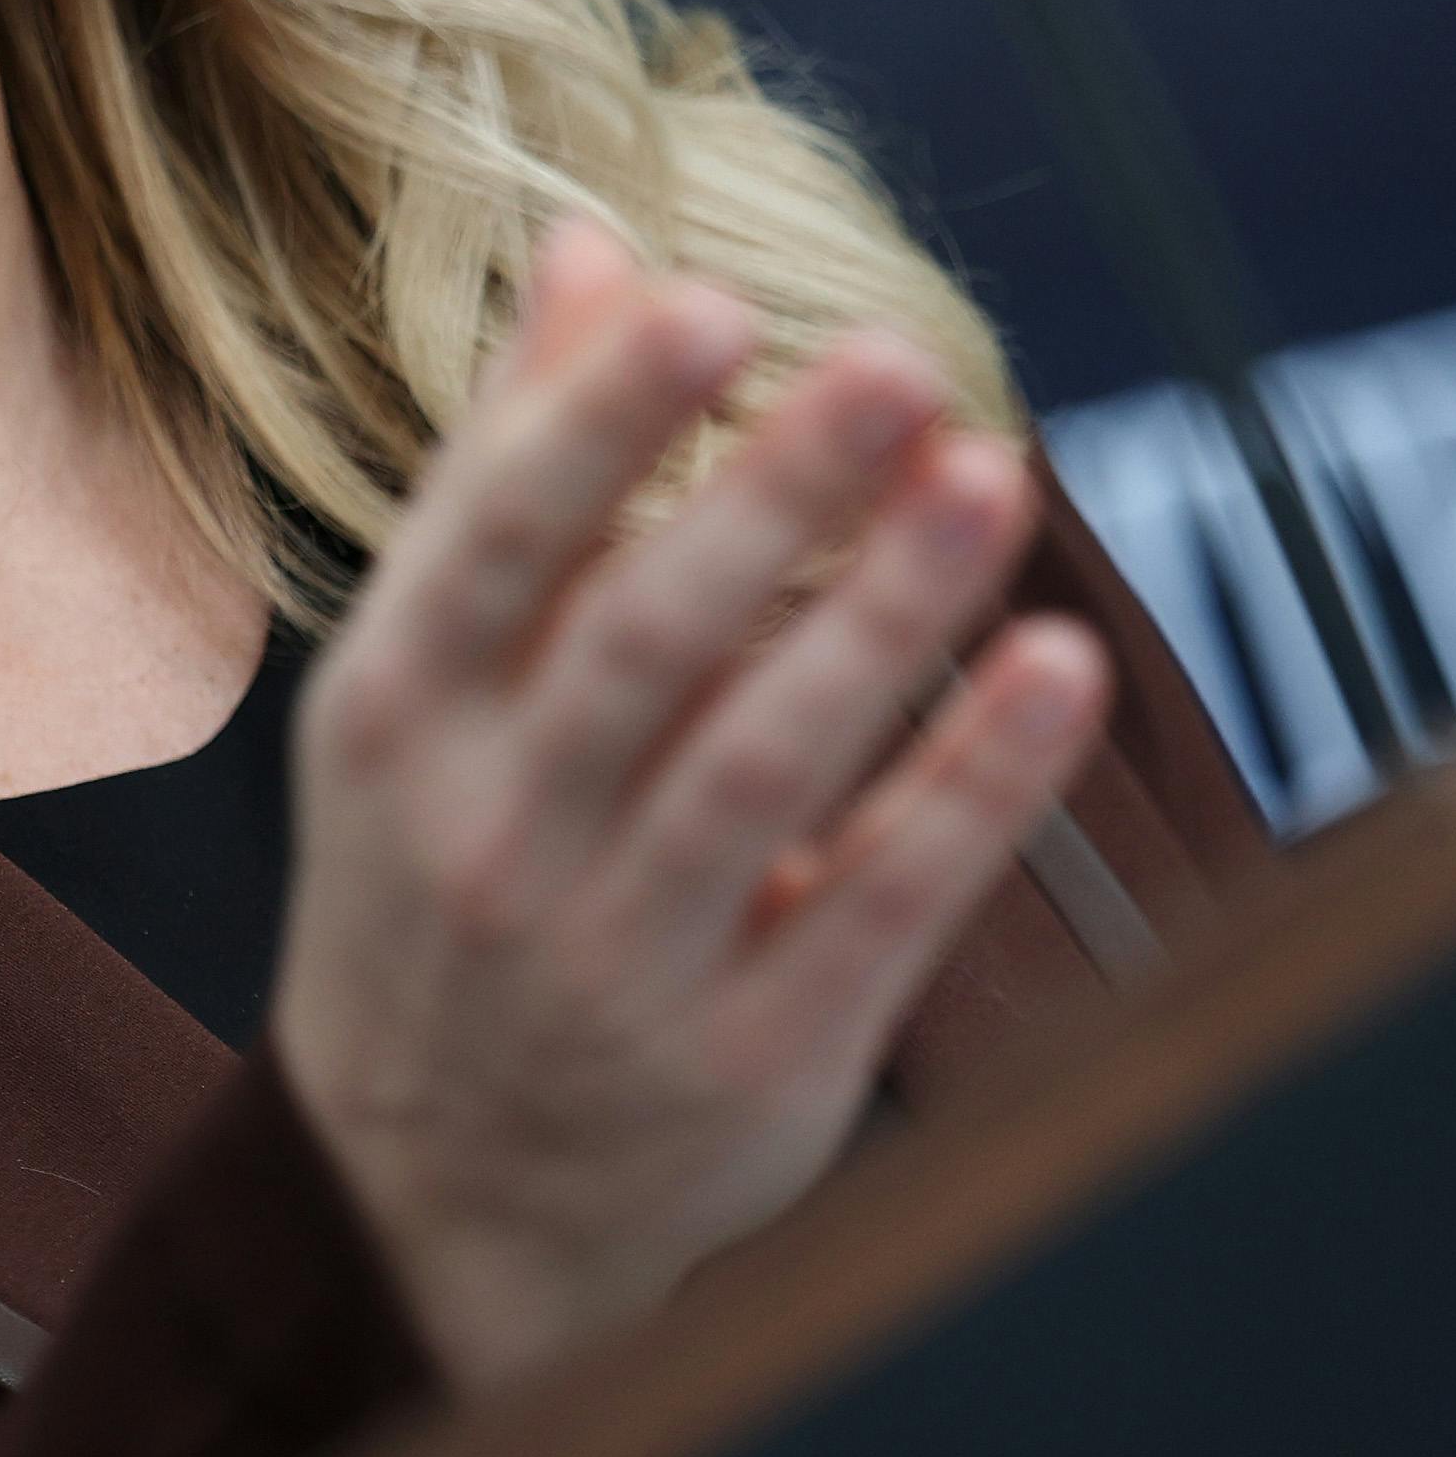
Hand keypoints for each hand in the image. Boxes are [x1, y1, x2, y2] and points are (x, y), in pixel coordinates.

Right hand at [264, 221, 1110, 1387]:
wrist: (429, 1206)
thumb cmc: (438, 876)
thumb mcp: (422, 687)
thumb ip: (511, 466)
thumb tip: (591, 250)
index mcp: (397, 718)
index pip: (493, 542)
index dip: (598, 421)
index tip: (713, 303)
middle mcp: (495, 837)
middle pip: (641, 645)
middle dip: (770, 497)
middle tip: (897, 364)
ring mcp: (620, 963)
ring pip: (762, 772)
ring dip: (885, 619)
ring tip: (992, 479)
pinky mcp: (753, 1064)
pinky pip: (880, 907)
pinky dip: (972, 790)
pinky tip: (1058, 671)